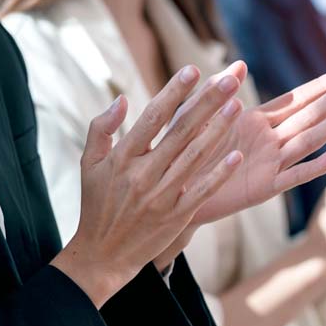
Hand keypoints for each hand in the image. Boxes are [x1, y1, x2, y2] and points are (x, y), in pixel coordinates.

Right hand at [51, 66, 244, 307]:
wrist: (102, 255)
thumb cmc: (96, 204)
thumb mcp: (88, 164)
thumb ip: (101, 129)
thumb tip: (122, 98)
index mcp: (122, 157)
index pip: (153, 117)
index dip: (174, 92)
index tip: (194, 70)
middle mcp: (143, 174)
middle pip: (181, 131)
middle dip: (207, 102)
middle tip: (230, 79)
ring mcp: (161, 196)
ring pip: (195, 156)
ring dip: (218, 130)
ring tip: (237, 106)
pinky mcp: (176, 216)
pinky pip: (202, 191)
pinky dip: (219, 173)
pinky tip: (237, 155)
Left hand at [189, 66, 325, 223]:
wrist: (172, 191)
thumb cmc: (182, 150)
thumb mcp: (197, 116)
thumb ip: (218, 92)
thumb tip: (240, 64)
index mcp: (256, 120)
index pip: (296, 99)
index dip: (322, 86)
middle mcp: (269, 140)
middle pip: (309, 115)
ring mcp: (270, 163)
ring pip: (308, 140)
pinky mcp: (264, 187)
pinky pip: (295, 175)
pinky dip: (317, 166)